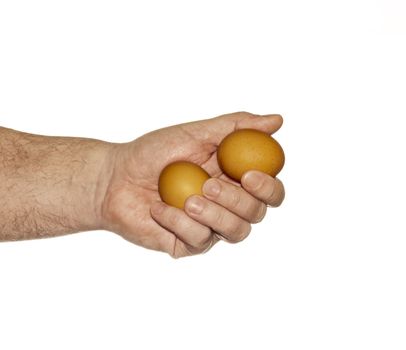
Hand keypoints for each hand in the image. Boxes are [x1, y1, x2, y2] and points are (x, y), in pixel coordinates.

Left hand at [100, 112, 284, 257]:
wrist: (115, 177)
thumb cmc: (155, 153)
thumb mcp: (196, 133)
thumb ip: (236, 127)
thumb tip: (277, 120)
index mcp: (235, 179)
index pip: (270, 191)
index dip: (269, 187)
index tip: (249, 175)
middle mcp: (228, 205)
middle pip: (257, 214)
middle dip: (237, 201)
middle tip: (209, 184)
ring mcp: (210, 227)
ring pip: (237, 232)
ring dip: (215, 215)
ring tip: (187, 199)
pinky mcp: (189, 244)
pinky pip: (199, 240)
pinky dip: (178, 222)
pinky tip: (159, 208)